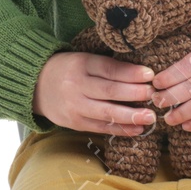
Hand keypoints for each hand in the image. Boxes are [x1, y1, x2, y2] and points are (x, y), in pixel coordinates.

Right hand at [32, 51, 157, 135]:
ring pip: (106, 112)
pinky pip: (101, 127)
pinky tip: (137, 129)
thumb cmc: (69, 70)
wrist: (36, 86)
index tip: (150, 75)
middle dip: (134, 94)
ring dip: (130, 116)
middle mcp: (76, 86)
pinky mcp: (75, 123)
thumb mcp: (84, 60)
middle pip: (108, 91)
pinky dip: (120, 129)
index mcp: (80, 64)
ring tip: (150, 117)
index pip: (108, 69)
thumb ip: (108, 66)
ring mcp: (75, 106)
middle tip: (154, 95)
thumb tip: (142, 74)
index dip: (130, 73)